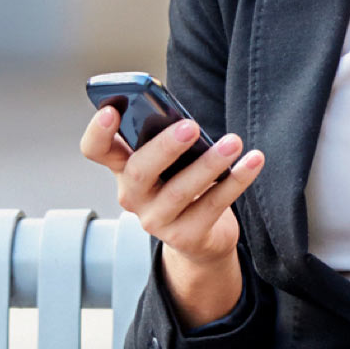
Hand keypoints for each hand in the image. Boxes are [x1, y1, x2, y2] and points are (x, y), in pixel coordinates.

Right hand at [80, 106, 263, 267]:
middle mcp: (132, 196)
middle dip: (164, 147)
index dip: (97, 132)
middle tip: (190, 127)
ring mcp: (156, 220)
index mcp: (122, 168)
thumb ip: (167, 139)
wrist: (200, 237)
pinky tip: (253, 161)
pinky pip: (213, 205)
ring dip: (209, 164)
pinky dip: (236, 181)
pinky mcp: (186, 237)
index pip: (96, 150)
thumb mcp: (169, 161)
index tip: (111, 111)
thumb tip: (186, 120)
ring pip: (180, 191)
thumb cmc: (182, 182)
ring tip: (233, 142)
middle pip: (139, 171)